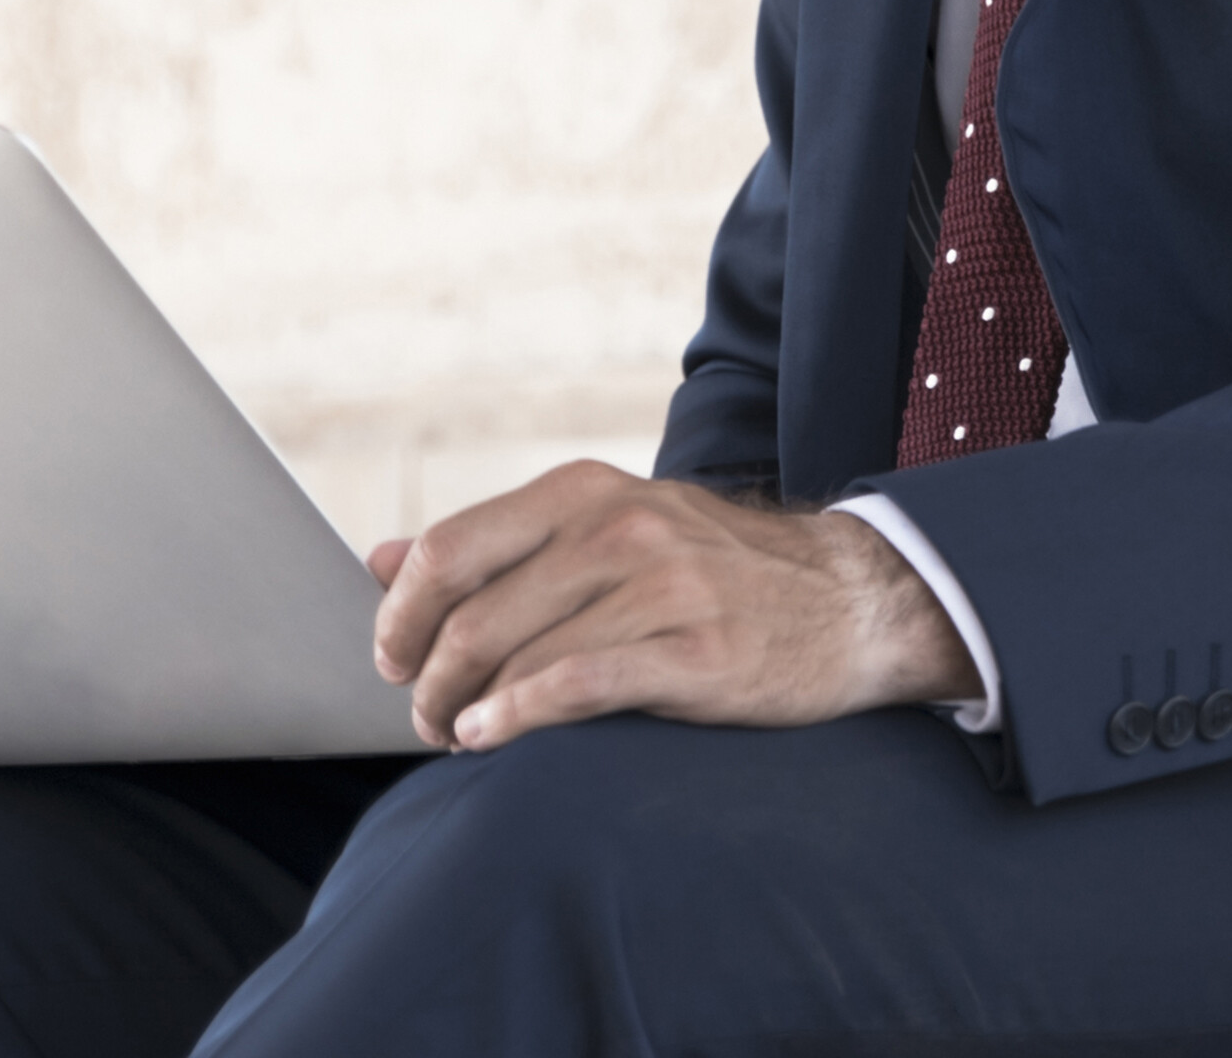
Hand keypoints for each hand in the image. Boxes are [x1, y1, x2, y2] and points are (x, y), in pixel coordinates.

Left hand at [365, 460, 978, 752]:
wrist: (853, 598)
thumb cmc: (709, 571)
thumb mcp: (604, 528)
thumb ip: (495, 545)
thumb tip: (378, 561)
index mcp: (581, 491)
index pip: (449, 547)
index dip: (400, 611)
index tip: (391, 658)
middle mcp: (616, 527)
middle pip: (471, 612)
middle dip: (427, 677)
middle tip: (421, 717)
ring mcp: (661, 587)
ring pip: (515, 653)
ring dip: (464, 709)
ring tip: (455, 737)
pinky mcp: (699, 653)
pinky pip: (576, 687)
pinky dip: (516, 719)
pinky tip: (492, 740)